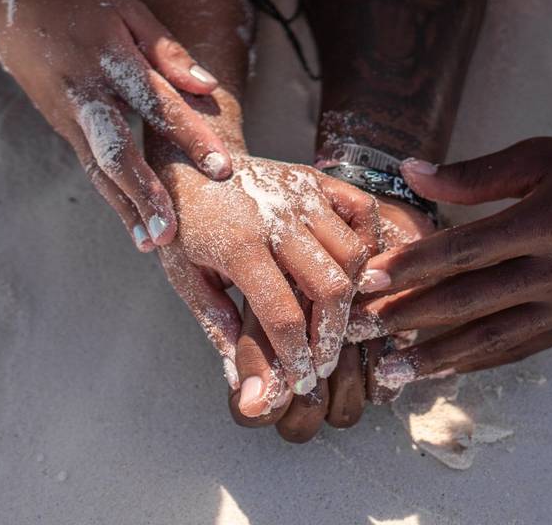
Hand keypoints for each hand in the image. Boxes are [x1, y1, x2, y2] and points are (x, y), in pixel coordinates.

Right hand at [0, 0, 233, 249]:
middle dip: (144, 192)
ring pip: (100, 172)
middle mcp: (86, 96)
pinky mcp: (66, 134)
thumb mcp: (128, 13)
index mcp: (108, 59)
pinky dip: (116, 202)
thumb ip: (168, 52)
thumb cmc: (82, 10)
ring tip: (156, 244)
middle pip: (115, 150)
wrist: (13, 18)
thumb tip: (209, 87)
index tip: (221, 168)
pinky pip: (94, 172)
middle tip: (170, 231)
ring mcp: (70, 120)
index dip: (189, 135)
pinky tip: (138, 230)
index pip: (155, 101)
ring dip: (128, 210)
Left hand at [154, 149, 379, 395]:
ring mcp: (300, 194)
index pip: (283, 314)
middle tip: (322, 361)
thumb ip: (217, 327)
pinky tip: (352, 270)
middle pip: (330, 288)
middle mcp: (276, 217)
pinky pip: (361, 211)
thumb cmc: (184, 228)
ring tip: (334, 321)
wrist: (187, 167)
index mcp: (239, 246)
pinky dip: (368, 243)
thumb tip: (241, 385)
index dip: (297, 357)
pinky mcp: (314, 178)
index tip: (301, 380)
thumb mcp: (186, 280)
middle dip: (332, 336)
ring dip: (352, 295)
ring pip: (353, 253)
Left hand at [355, 137, 551, 392]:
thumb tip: (410, 172)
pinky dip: (477, 360)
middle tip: (362, 328)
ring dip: (437, 356)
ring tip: (391, 369)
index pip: (465, 252)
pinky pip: (518, 349)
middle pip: (470, 301)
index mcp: (546, 224)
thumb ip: (473, 175)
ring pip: (493, 339)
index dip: (413, 267)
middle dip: (410, 317)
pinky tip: (442, 368)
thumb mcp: (541, 158)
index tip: (369, 278)